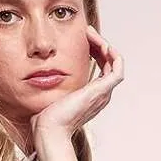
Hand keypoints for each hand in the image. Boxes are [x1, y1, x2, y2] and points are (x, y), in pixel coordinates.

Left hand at [30, 25, 123, 139]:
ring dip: (105, 45)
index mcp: (91, 96)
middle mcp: (100, 95)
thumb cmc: (47, 118)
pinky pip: (117, 68)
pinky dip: (112, 54)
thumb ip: (54, 86)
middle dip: (99, 45)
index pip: (101, 68)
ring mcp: (102, 94)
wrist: (49, 129)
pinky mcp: (101, 91)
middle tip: (87, 32)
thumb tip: (42, 76)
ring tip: (91, 34)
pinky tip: (100, 43)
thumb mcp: (52, 96)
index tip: (82, 39)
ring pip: (114, 63)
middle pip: (108, 63)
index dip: (94, 51)